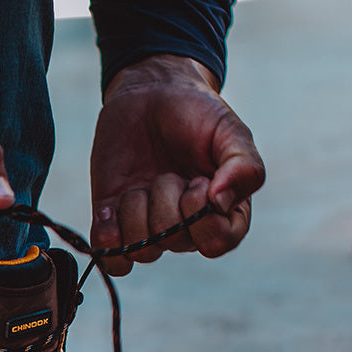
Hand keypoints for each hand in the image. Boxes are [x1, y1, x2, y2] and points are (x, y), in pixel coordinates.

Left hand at [89, 54, 264, 275]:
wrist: (150, 93)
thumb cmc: (197, 113)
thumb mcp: (230, 131)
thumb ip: (243, 167)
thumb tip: (220, 203)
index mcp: (222, 212)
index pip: (218, 243)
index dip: (203, 217)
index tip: (199, 183)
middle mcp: (187, 227)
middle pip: (174, 242)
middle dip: (167, 200)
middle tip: (168, 172)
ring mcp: (149, 227)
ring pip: (141, 250)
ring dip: (135, 211)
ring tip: (139, 184)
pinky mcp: (114, 222)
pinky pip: (111, 257)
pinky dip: (107, 237)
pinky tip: (110, 206)